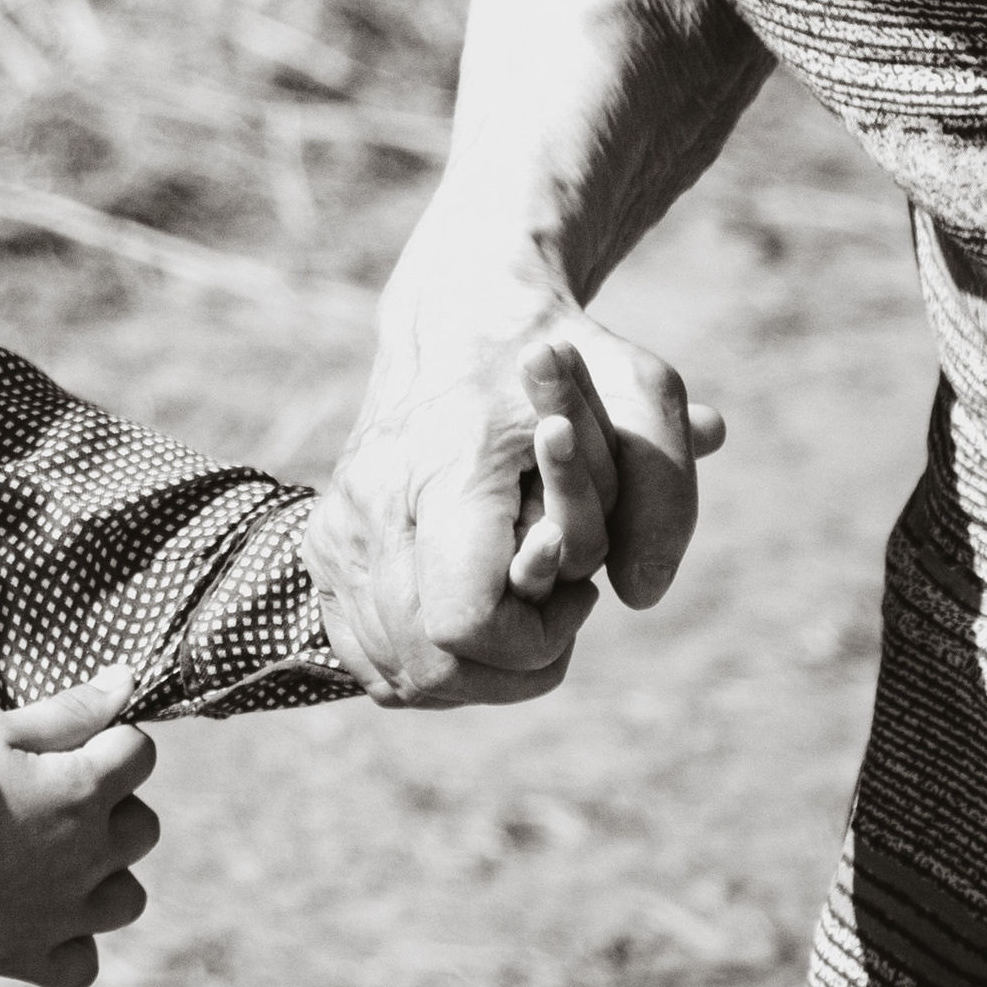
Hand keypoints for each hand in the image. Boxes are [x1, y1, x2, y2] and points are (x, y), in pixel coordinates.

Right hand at [0, 664, 157, 986]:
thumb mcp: (2, 730)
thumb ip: (72, 710)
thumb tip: (127, 680)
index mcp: (83, 791)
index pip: (141, 754)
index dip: (113, 744)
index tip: (77, 746)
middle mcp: (87, 856)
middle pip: (143, 828)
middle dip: (112, 810)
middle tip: (58, 801)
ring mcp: (63, 914)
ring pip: (128, 899)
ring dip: (103, 878)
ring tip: (54, 861)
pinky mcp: (29, 958)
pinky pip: (83, 963)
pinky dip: (71, 942)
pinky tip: (40, 916)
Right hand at [307, 289, 723, 708]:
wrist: (458, 311)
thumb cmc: (564, 357)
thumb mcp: (643, 395)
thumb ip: (663, 494)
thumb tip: (640, 596)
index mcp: (450, 466)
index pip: (466, 623)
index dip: (537, 640)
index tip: (579, 588)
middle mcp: (377, 502)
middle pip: (430, 668)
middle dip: (513, 670)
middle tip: (556, 609)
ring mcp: (340, 527)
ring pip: (395, 675)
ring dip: (472, 673)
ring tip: (517, 607)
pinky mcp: (323, 543)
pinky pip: (365, 654)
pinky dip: (424, 661)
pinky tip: (469, 614)